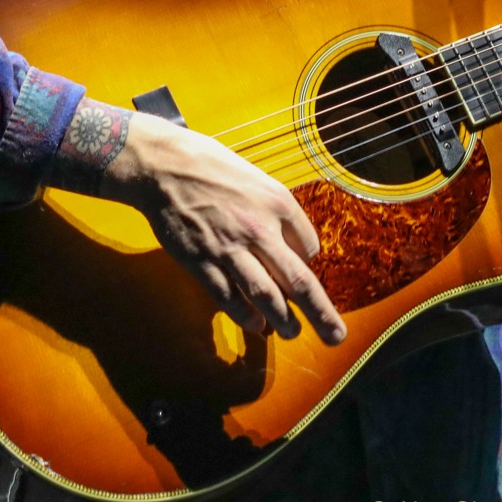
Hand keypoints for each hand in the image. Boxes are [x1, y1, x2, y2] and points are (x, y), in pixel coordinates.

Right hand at [100, 110, 347, 345]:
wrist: (166, 166)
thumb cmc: (215, 170)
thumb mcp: (259, 181)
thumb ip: (280, 213)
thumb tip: (295, 249)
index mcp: (279, 204)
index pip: (310, 246)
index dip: (309, 263)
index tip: (302, 269)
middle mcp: (259, 228)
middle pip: (298, 280)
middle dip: (320, 313)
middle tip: (335, 335)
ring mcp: (229, 248)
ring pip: (265, 294)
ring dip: (283, 320)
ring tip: (292, 333)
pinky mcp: (201, 261)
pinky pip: (228, 296)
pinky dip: (244, 315)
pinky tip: (256, 325)